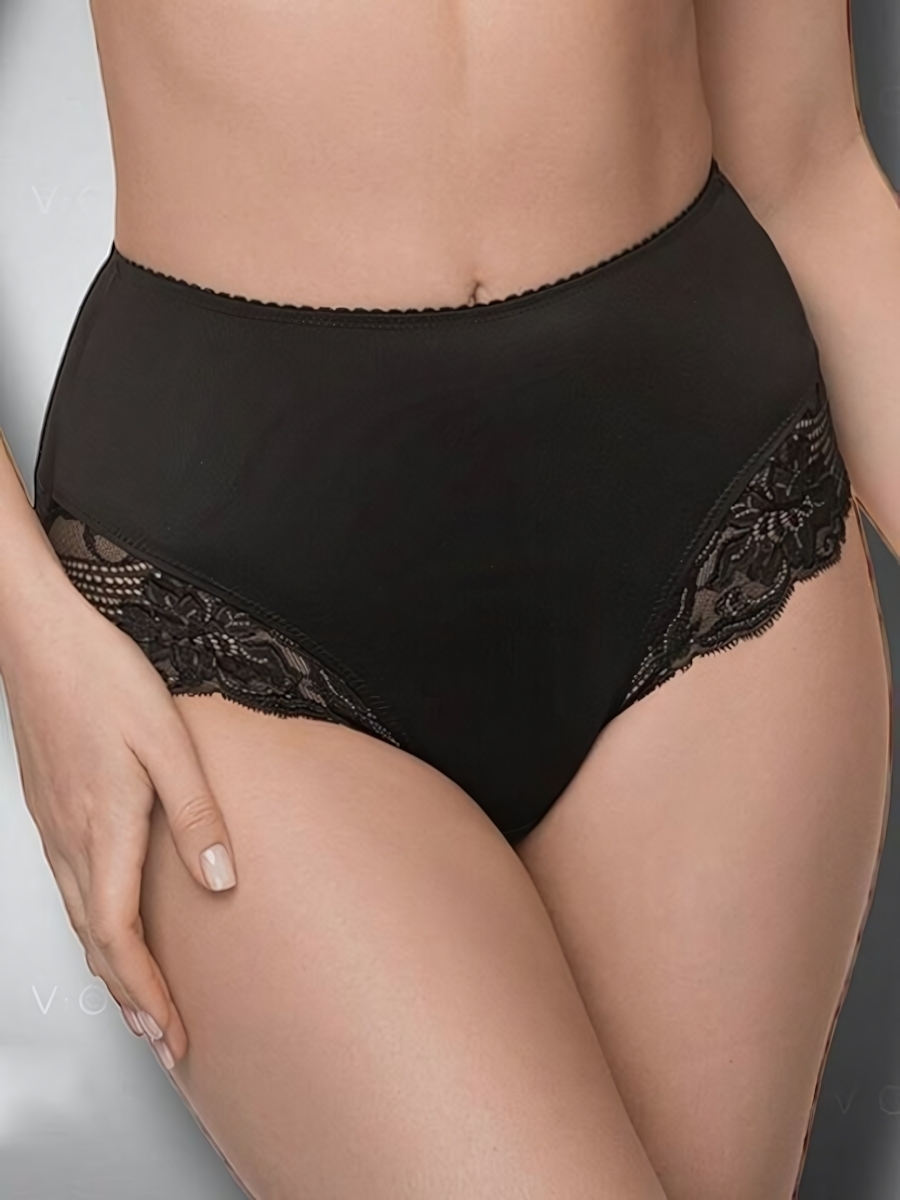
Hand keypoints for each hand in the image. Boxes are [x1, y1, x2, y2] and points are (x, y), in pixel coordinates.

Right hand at [1, 577, 236, 1066]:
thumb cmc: (103, 680)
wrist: (38, 640)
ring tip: (142, 1002)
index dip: (148, 992)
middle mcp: (69, 841)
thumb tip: (222, 881)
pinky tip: (111, 929)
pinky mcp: (49, 811)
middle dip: (131, 999)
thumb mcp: (168, 742)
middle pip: (96, 944)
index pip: (121, 938)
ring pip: (80, 921)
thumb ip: (197, 814)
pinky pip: (71, 891)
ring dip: (111, 970)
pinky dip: (94, 930)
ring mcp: (53, 828)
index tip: (174, 1034)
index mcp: (103, 830)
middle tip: (164, 1041)